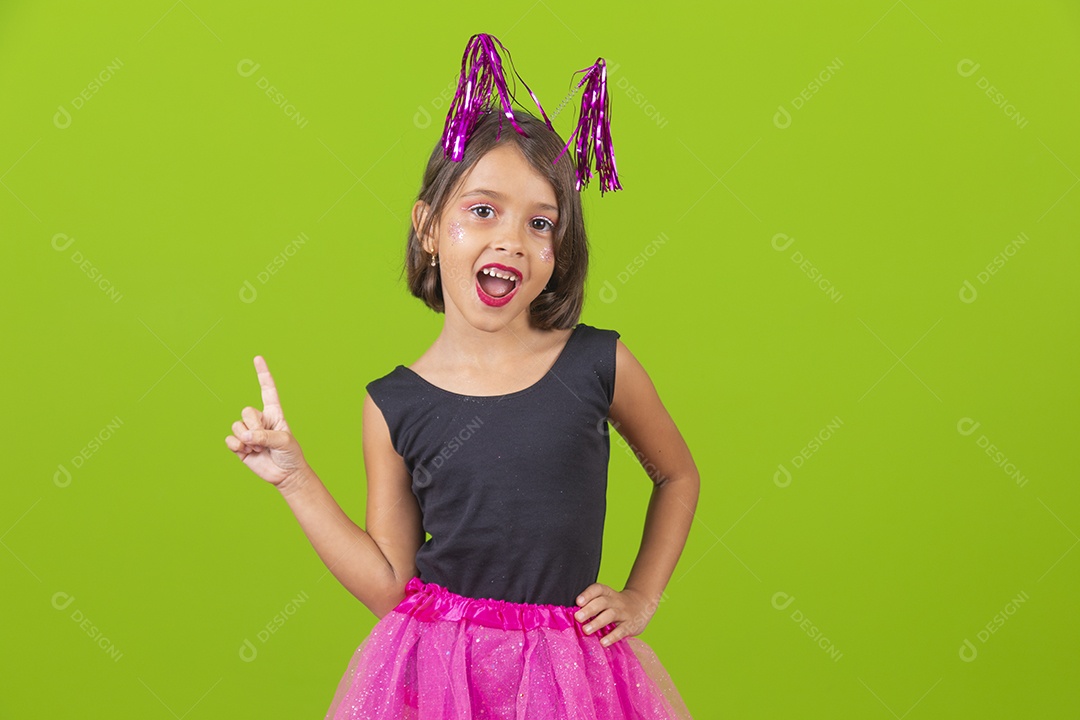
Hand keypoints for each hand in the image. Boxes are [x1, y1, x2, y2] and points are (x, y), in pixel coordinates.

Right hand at [224, 355, 308, 486]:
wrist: (285, 474)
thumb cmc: (289, 454)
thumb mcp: (283, 441)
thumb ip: (265, 436)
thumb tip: (244, 436)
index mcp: (274, 413)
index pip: (267, 390)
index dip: (263, 374)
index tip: (258, 358)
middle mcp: (259, 420)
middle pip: (246, 411)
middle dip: (254, 427)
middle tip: (264, 441)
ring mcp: (248, 432)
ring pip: (237, 425)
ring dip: (247, 440)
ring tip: (259, 449)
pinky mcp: (239, 445)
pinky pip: (230, 440)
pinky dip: (237, 447)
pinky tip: (247, 453)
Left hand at [574, 583, 658, 647]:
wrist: (642, 605)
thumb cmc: (616, 605)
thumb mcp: (607, 600)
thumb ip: (592, 605)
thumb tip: (569, 616)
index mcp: (608, 593)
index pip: (598, 589)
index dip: (588, 594)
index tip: (578, 601)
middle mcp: (616, 601)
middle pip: (602, 602)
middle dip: (589, 609)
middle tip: (578, 618)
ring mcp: (624, 612)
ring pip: (611, 614)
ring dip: (597, 622)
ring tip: (586, 630)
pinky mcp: (631, 625)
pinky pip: (622, 630)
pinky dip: (612, 636)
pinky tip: (603, 642)